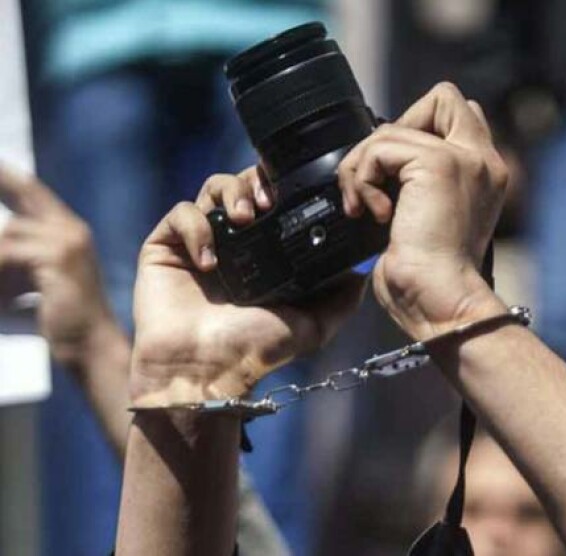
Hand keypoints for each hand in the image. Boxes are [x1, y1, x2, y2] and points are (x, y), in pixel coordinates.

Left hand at [0, 165, 119, 368]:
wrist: (91, 346)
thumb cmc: (63, 322)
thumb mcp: (37, 282)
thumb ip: (17, 259)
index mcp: (70, 233)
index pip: (33, 193)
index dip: (7, 178)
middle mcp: (72, 230)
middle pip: (15, 216)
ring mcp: (67, 242)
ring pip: (7, 235)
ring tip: (0, 297)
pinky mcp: (58, 258)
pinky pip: (8, 254)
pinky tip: (1, 299)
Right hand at [130, 167, 364, 406]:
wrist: (205, 370)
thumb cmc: (255, 351)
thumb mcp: (312, 325)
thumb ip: (339, 299)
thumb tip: (362, 273)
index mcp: (263, 254)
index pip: (273, 201)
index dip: (282, 188)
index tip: (294, 194)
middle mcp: (231, 243)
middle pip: (243, 184)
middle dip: (256, 182)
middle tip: (268, 203)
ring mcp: (197, 243)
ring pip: (211, 189)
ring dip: (230, 194)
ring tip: (242, 219)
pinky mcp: (163, 248)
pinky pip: (179, 214)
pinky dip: (196, 227)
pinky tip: (209, 258)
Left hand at [338, 83, 509, 339]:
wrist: (440, 300)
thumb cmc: (429, 278)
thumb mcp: (425, 219)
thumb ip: (419, 183)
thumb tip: (381, 159)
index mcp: (484, 172)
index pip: (459, 114)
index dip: (419, 129)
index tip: (397, 176)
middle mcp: (482, 159)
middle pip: (441, 97)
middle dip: (396, 132)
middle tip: (382, 179)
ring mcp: (462, 158)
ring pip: (394, 127)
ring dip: (364, 166)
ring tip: (367, 207)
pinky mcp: (437, 164)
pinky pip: (380, 146)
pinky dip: (362, 178)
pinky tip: (374, 214)